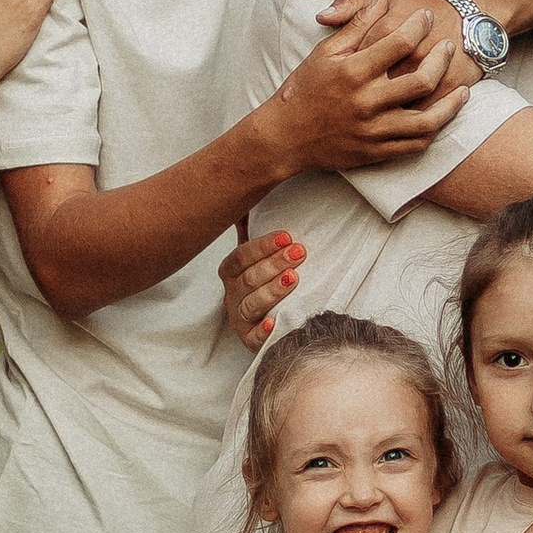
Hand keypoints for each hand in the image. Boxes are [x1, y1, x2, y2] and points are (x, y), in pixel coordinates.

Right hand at [220, 217, 301, 349]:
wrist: (282, 317)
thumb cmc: (274, 278)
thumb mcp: (266, 255)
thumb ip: (259, 229)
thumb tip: (259, 191)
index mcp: (232, 272)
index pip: (241, 257)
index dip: (262, 247)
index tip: (288, 237)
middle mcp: (232, 295)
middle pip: (248, 279)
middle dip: (274, 264)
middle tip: (300, 253)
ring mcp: (240, 318)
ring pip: (250, 305)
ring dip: (272, 290)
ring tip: (293, 278)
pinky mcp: (250, 341)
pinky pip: (254, 338)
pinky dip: (263, 331)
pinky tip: (275, 323)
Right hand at [272, 0, 467, 172]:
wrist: (284, 137)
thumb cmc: (304, 89)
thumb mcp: (325, 52)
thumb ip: (356, 25)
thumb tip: (381, 0)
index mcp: (354, 71)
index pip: (400, 41)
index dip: (419, 24)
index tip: (427, 16)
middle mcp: (367, 101)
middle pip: (422, 79)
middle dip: (442, 59)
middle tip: (449, 46)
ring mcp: (374, 130)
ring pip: (428, 120)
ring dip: (451, 104)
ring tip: (463, 90)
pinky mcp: (376, 152)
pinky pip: (416, 145)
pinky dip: (435, 131)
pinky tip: (443, 116)